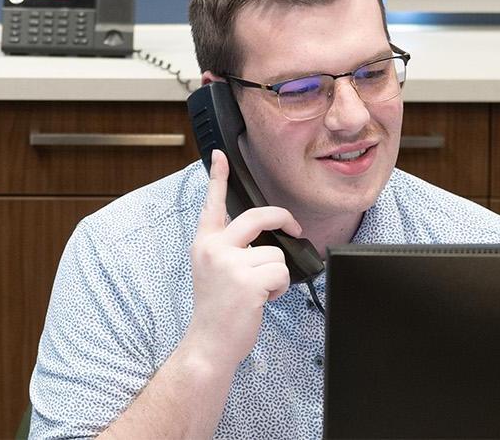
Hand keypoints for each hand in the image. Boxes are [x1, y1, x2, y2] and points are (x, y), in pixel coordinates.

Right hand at [180, 150, 302, 370]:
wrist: (209, 343)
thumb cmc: (217, 309)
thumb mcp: (213, 270)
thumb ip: (230, 249)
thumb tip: (264, 239)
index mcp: (205, 244)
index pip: (212, 203)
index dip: (218, 177)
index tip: (220, 155)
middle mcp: (214, 249)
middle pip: (259, 217)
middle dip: (284, 219)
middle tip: (295, 227)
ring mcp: (230, 264)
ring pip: (277, 253)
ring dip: (277, 274)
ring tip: (259, 291)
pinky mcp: (247, 281)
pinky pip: (281, 273)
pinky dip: (280, 290)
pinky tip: (263, 300)